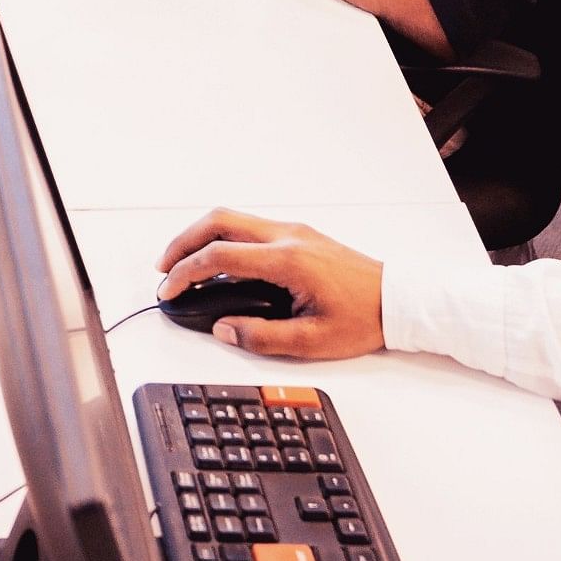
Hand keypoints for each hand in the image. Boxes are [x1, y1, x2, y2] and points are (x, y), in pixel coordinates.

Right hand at [154, 211, 386, 359]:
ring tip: (184, 264)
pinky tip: (218, 261)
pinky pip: (249, 227)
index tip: (170, 290)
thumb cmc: (362, 318)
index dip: (186, 273)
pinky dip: (223, 238)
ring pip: (232, 218)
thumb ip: (261, 336)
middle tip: (164, 268)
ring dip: (201, 236)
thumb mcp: (312, 341)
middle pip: (218, 222)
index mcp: (287, 260)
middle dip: (182, 242)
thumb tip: (223, 327)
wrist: (396, 300)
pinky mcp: (298, 234)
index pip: (219, 256)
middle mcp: (287, 236)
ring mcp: (293, 230)